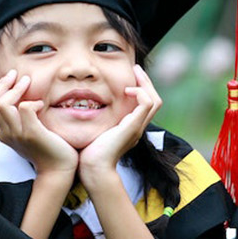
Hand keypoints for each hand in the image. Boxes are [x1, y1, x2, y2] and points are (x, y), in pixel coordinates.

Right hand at [0, 68, 77, 174]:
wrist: (58, 169)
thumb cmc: (45, 147)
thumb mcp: (25, 132)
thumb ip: (17, 118)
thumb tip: (17, 94)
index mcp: (1, 132)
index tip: (10, 79)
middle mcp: (5, 134)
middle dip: (3, 84)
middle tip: (18, 76)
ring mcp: (17, 134)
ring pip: (2, 104)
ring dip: (16, 89)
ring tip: (28, 83)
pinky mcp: (32, 134)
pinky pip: (25, 108)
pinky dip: (33, 102)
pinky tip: (41, 105)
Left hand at [79, 65, 160, 183]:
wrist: (93, 169)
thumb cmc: (88, 153)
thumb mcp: (93, 132)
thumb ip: (95, 121)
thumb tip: (82, 108)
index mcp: (130, 128)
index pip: (146, 105)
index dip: (141, 89)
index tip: (129, 77)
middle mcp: (138, 127)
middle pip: (154, 100)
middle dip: (146, 82)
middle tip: (135, 69)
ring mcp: (137, 128)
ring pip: (154, 100)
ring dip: (145, 84)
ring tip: (134, 73)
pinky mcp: (133, 127)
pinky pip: (147, 103)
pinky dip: (139, 92)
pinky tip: (126, 90)